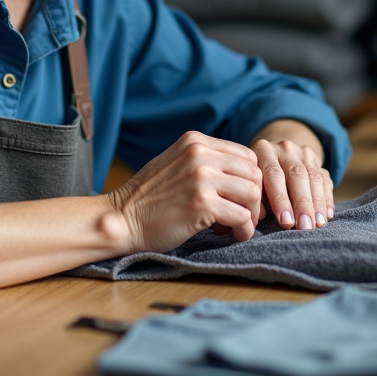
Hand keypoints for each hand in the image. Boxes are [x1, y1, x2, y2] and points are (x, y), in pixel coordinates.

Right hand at [108, 131, 262, 252]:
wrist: (121, 218)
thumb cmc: (149, 197)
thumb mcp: (176, 163)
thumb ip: (204, 160)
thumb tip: (241, 173)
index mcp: (196, 141)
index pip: (246, 155)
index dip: (250, 180)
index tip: (242, 199)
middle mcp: (200, 154)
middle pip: (254, 173)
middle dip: (255, 198)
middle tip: (244, 216)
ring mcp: (201, 177)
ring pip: (252, 193)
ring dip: (251, 215)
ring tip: (238, 226)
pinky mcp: (202, 204)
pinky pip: (242, 216)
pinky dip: (243, 229)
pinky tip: (233, 235)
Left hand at [251, 120, 333, 230]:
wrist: (271, 156)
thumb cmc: (256, 180)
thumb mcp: (251, 183)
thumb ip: (253, 198)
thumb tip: (256, 219)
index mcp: (263, 151)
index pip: (274, 174)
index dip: (280, 199)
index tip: (287, 222)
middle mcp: (284, 149)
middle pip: (297, 174)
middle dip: (302, 203)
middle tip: (305, 226)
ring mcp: (302, 152)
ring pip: (314, 177)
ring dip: (317, 203)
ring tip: (318, 224)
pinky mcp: (316, 160)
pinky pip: (325, 179)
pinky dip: (327, 198)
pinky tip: (327, 215)